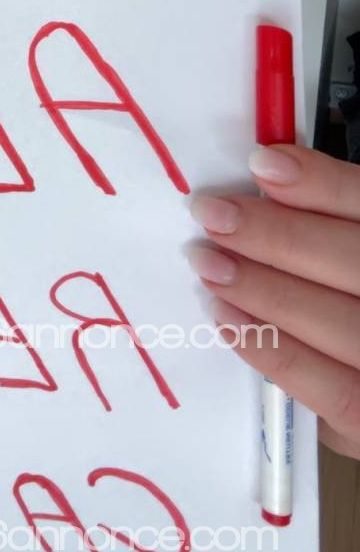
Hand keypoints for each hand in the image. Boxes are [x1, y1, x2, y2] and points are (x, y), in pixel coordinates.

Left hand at [186, 143, 359, 458]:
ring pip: (339, 324)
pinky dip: (272, 350)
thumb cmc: (350, 299)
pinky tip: (226, 319)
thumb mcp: (348, 252)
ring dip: (263, 290)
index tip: (261, 163)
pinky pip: (329, 389)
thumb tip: (265, 173)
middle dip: (278, 236)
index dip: (323, 187)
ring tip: (207, 263)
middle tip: (210, 213)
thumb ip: (326, 221)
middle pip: (355, 263)